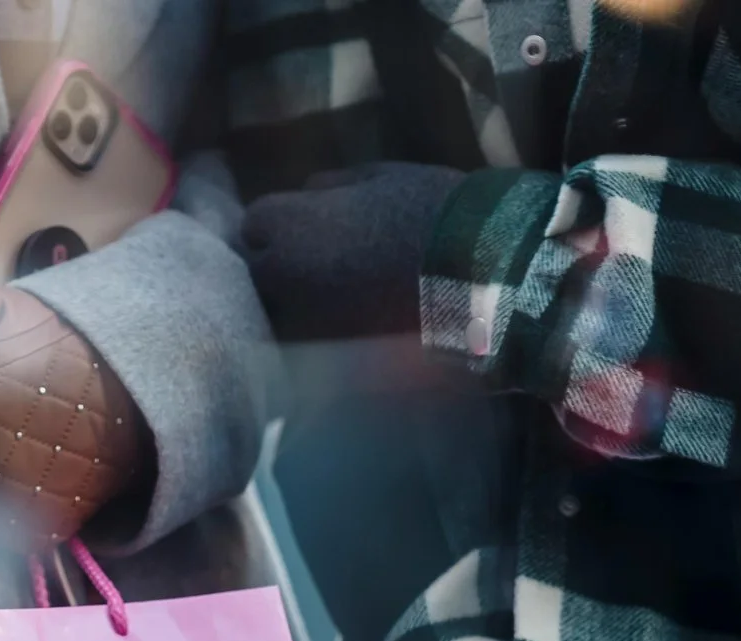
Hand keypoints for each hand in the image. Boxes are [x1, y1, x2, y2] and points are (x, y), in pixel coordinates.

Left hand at [240, 162, 463, 342]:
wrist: (484, 277)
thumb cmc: (434, 213)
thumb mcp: (381, 178)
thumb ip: (333, 186)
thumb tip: (309, 191)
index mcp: (289, 225)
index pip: (256, 223)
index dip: (286, 221)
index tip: (313, 223)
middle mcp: (284, 279)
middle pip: (263, 272)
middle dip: (286, 265)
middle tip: (328, 261)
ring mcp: (308, 324)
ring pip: (286, 314)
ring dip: (306, 304)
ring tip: (348, 294)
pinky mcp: (336, 361)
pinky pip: (320, 346)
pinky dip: (334, 336)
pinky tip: (365, 322)